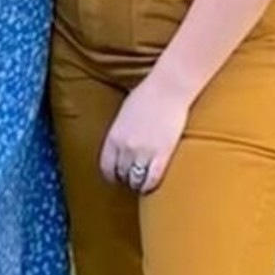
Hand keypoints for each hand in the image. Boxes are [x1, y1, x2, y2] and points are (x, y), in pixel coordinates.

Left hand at [99, 74, 189, 194]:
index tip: (116, 177)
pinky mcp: (162, 155)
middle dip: (125, 179)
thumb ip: (120, 133)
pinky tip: (151, 185)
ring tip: (142, 183)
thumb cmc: (148, 95)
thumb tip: (120, 146)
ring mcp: (143, 153)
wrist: (168, 89)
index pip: (106, 166)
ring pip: (136, 180)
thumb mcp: (124, 114)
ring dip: (138, 184)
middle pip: (121, 174)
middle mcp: (125, 147)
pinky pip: (152, 179)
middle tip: (131, 179)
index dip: (111, 175)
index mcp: (113, 136)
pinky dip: (150, 186)